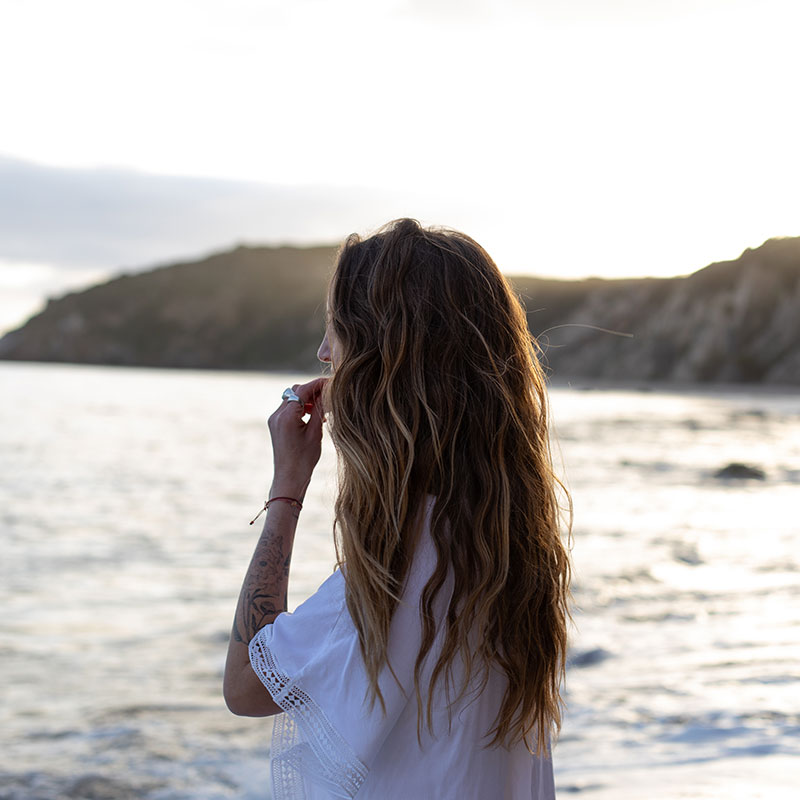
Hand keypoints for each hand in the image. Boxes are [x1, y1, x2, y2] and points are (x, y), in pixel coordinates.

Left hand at [268, 377, 328, 499]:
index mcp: (286, 416)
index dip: (318, 384)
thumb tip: (326, 392)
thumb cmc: (304, 460)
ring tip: (323, 408)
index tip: (332, 382)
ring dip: (307, 399)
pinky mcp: (276, 425)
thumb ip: (319, 410)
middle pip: (295, 391)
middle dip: (312, 390)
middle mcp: (277, 415)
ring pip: (292, 398)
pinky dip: (301, 407)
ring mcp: (274, 420)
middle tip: (329, 395)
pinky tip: (314, 415)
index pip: (302, 390)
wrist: (289, 479)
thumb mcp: (315, 433)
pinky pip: (289, 408)